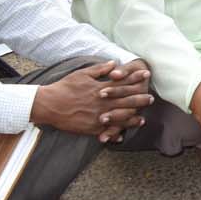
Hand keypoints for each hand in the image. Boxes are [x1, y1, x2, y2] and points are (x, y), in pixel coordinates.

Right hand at [31, 61, 152, 139]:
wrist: (49, 104)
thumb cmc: (65, 87)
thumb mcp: (82, 74)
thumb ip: (100, 69)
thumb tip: (114, 63)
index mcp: (101, 88)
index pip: (123, 82)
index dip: (136, 78)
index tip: (147, 74)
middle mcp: (102, 102)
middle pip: (126, 100)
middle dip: (140, 99)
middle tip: (151, 98)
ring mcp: (97, 116)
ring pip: (119, 118)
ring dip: (132, 119)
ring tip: (142, 119)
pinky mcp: (90, 127)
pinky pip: (106, 132)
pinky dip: (114, 134)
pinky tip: (122, 136)